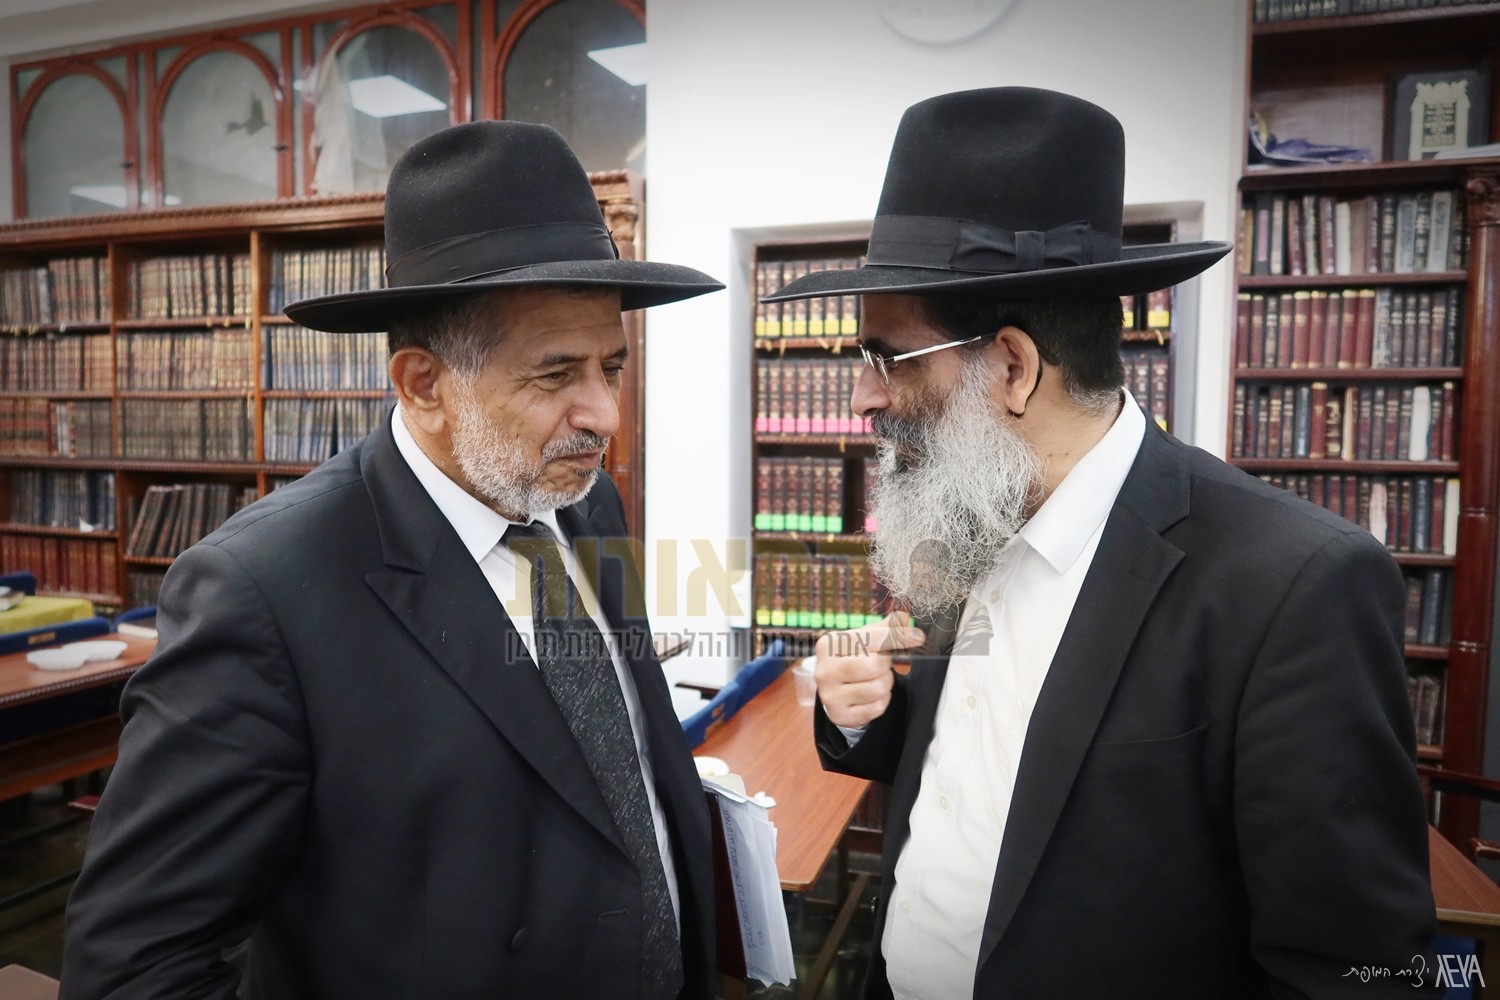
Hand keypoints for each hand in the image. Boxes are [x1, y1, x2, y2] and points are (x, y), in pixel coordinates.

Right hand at [814, 611, 924, 728]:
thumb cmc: (852, 658)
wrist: (835, 689)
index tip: (916, 637)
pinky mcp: (839, 715)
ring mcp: (830, 695)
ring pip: (878, 688)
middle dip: (887, 665)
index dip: (898, 637)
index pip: (870, 638)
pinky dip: (881, 700)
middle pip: (875, 665)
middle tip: (884, 664)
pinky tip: (871, 695)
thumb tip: (904, 618)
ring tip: (876, 679)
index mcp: (829, 645)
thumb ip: (885, 627)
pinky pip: (876, 708)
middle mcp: (825, 670)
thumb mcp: (864, 638)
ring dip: (885, 683)